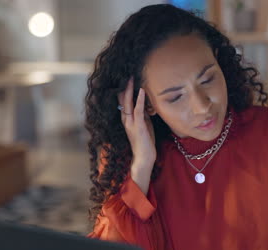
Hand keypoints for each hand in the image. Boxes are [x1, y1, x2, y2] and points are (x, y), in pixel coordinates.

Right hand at [118, 78, 155, 193]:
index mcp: (126, 119)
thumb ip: (143, 115)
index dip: (123, 90)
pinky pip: (138, 110)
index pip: (123, 102)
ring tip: (131, 78)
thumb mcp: (144, 125)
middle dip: (124, 86)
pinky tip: (141, 91)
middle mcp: (126, 120)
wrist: (144, 158)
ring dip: (130, 90)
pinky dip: (139, 100)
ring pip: (128, 103)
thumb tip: (145, 104)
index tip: (126, 79)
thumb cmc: (145, 142)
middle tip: (127, 74)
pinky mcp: (138, 126)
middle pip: (122, 100)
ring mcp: (131, 123)